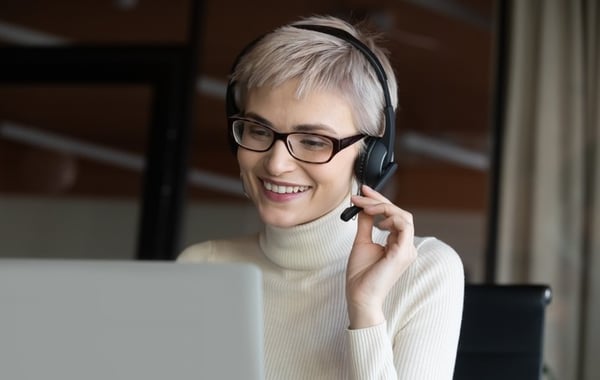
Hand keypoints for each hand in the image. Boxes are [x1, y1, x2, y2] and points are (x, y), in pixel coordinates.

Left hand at [346, 185, 417, 328]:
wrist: (359, 296)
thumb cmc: (361, 275)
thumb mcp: (362, 242)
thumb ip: (366, 223)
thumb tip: (364, 207)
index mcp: (398, 244)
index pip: (394, 216)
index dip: (379, 201)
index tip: (363, 192)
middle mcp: (406, 246)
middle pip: (400, 213)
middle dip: (379, 200)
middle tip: (361, 194)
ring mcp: (407, 250)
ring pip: (404, 216)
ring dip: (383, 207)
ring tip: (365, 207)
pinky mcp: (402, 253)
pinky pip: (404, 226)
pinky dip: (390, 217)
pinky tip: (376, 220)